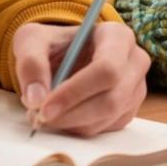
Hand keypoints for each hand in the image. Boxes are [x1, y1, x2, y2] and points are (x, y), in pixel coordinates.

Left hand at [12, 22, 149, 136]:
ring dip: (71, 123)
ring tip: (43, 114)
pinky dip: (77, 129)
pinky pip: (105, 129)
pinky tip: (60, 116)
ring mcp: (135, 89)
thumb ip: (31, 63)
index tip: (44, 107)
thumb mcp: (32, 41)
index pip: (106, 69)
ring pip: (108, 117)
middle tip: (39, 118)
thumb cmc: (51, 44)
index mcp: (118, 36)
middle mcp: (135, 62)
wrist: (62, 56)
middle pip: (111, 99)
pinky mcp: (127, 111)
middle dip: (72, 114)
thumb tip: (36, 99)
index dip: (75, 92)